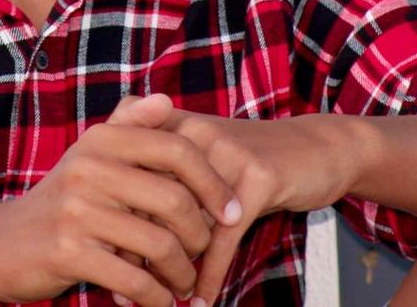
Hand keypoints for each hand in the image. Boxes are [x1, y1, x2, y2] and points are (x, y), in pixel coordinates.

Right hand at [0, 94, 241, 306]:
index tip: (233, 211)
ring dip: (181, 272)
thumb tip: (166, 99)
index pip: (177, 149)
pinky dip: (156, 297)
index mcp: (101, 140)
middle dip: (200, 235)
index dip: (213, 182)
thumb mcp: (90, 158)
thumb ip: (129, 127)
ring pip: (159, 243)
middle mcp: (89, 168)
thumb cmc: (60, 203)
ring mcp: (77, 210)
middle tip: (204, 254)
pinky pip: (134, 279)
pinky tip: (161, 303)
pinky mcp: (68, 251)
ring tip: (183, 282)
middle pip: (175, 199)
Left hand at [109, 98, 356, 305]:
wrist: (317, 148)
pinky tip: (200, 299)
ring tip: (158, 300)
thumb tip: (117, 241)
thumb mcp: (201, 164)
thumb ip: (161, 188)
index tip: (99, 257)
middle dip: (134, 251)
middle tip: (120, 290)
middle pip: (149, 201)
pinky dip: (210, 273)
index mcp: (172, 127)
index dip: (111, 218)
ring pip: (185, 223)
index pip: (127, 174)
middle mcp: (192, 134)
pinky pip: (224, 237)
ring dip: (170, 269)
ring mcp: (224, 154)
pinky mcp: (256, 178)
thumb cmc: (248, 164)